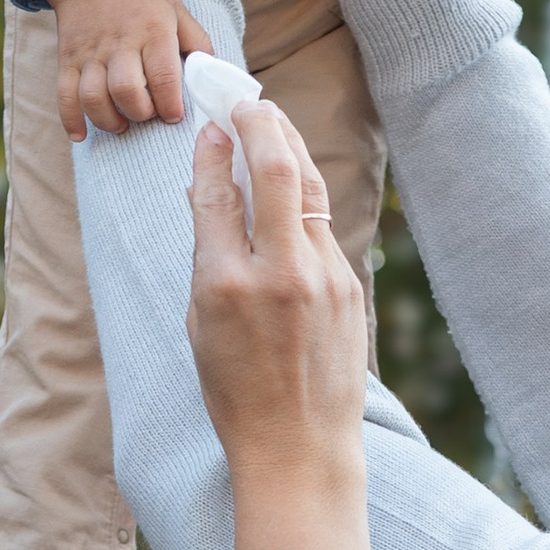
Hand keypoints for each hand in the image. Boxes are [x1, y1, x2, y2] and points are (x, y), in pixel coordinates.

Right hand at [47, 0, 215, 137]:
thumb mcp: (176, 10)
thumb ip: (196, 41)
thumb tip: (211, 72)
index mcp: (152, 31)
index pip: (163, 76)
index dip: (169, 104)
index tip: (174, 116)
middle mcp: (120, 43)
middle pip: (125, 90)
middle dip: (139, 113)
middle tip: (147, 115)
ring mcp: (90, 53)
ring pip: (93, 97)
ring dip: (108, 120)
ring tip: (122, 124)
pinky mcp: (68, 59)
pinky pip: (64, 94)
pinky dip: (71, 119)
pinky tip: (81, 134)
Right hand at [188, 100, 372, 549]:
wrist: (299, 448)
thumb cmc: (236, 393)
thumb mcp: (200, 325)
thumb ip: (204, 255)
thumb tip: (207, 191)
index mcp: (225, 285)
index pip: (219, 191)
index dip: (213, 150)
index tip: (210, 128)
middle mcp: (278, 273)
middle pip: (275, 168)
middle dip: (259, 122)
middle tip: (245, 101)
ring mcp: (321, 277)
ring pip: (308, 187)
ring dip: (289, 144)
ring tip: (270, 119)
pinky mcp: (350, 286)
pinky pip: (324, 225)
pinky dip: (305, 196)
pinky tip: (293, 181)